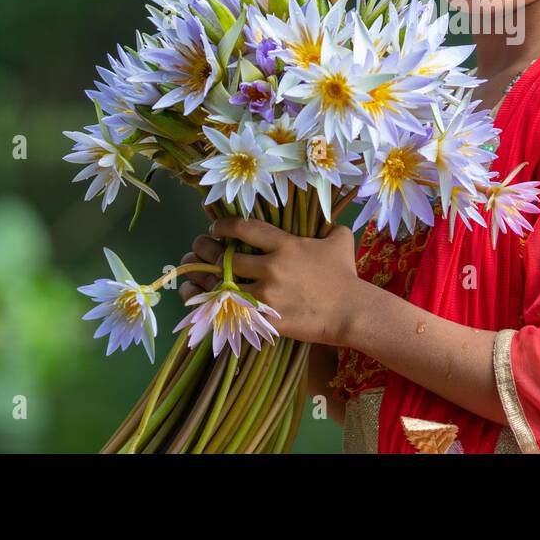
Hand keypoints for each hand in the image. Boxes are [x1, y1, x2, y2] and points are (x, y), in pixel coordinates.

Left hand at [180, 216, 360, 347]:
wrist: (351, 312)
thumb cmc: (346, 275)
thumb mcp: (340, 241)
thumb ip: (329, 227)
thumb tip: (325, 221)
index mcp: (285, 245)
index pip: (244, 229)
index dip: (224, 226)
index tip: (215, 228)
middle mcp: (270, 267)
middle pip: (224, 258)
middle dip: (204, 250)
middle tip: (197, 248)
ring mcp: (266, 294)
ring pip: (221, 286)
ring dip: (200, 279)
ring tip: (188, 275)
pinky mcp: (265, 318)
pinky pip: (230, 311)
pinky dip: (210, 306)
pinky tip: (198, 302)